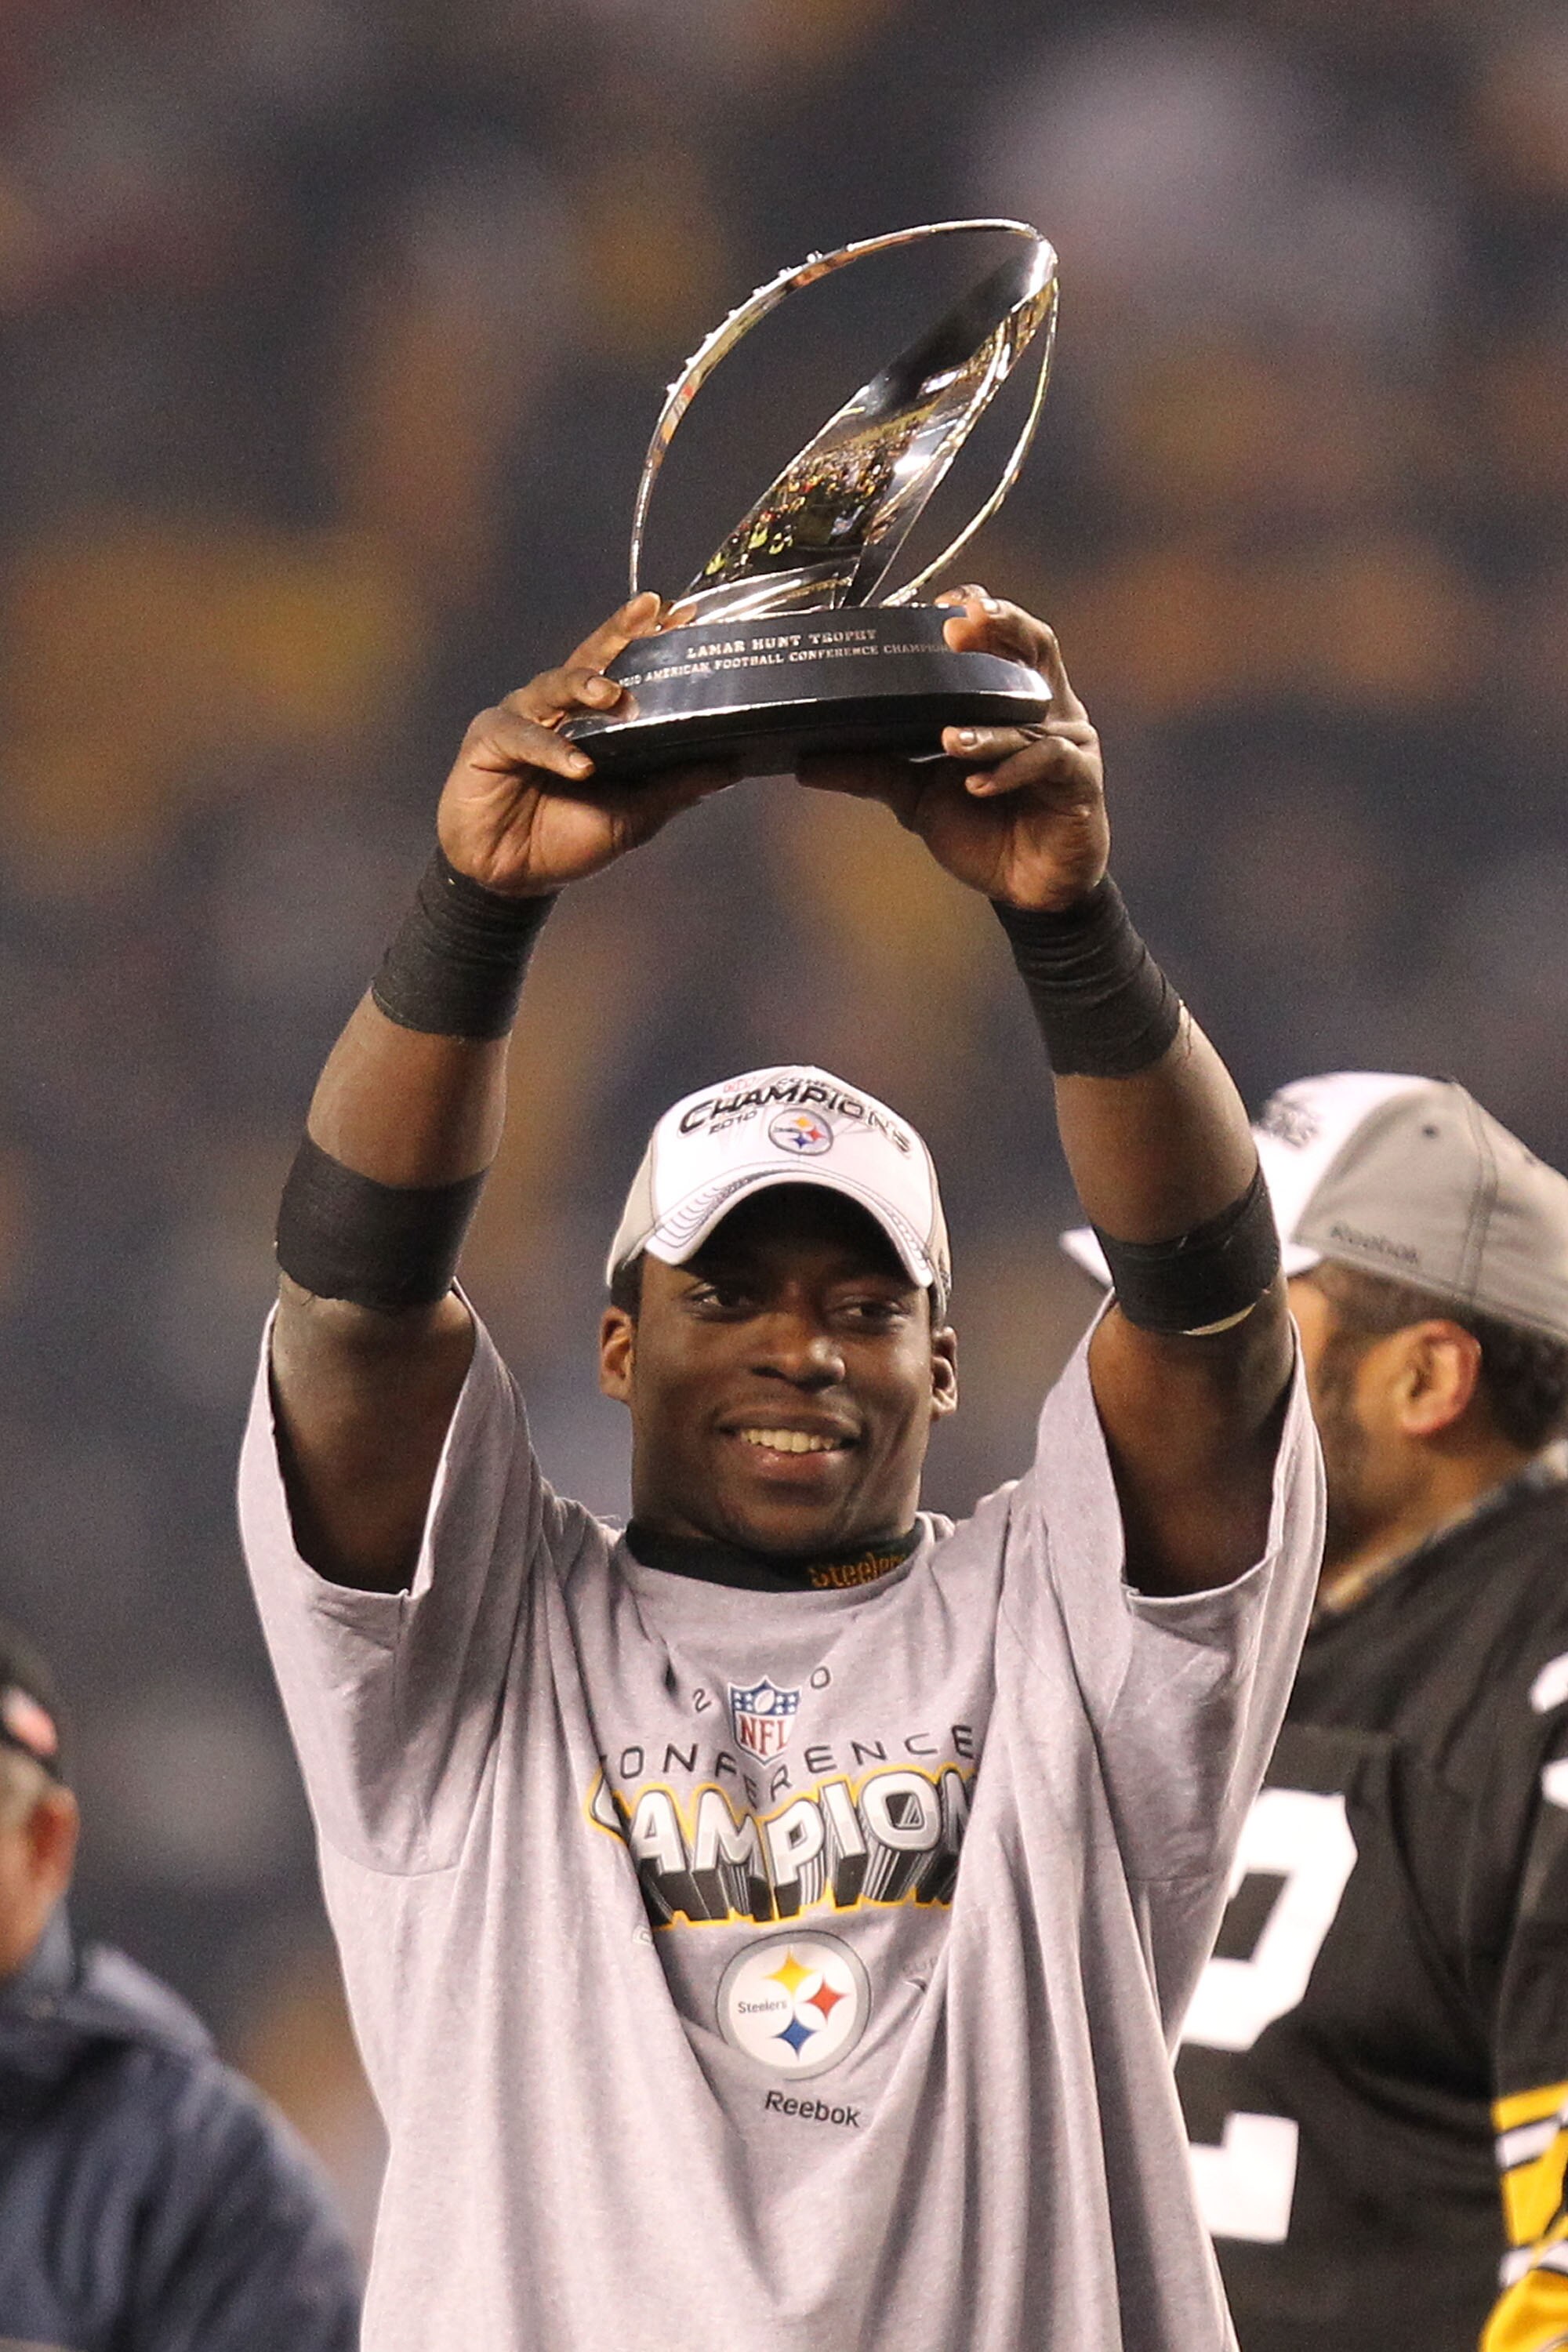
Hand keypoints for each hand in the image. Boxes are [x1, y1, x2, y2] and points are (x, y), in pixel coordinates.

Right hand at [437, 594, 735, 896]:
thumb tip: (733, 766)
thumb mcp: (634, 816)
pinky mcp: (488, 741)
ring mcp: (520, 718)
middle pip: (589, 659)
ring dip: (583, 686)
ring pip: (553, 687)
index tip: (681, 614)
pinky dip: (552, 750)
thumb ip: (676, 788)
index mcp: (590, 717)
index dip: (647, 639)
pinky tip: (579, 766)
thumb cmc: (567, 839)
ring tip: (612, 695)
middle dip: (619, 634)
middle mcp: (556, 708)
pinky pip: (523, 737)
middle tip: (649, 614)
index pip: (622, 667)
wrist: (512, 878)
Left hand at [796, 590, 1107, 911]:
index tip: (944, 604)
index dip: (982, 613)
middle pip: (1036, 648)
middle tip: (961, 627)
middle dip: (1003, 629)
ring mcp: (1068, 742)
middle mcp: (1045, 710)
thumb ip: (872, 771)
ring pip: (1029, 717)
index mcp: (1011, 700)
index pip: (1004, 639)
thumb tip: (806, 761)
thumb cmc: (983, 829)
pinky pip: (1046, 762)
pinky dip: (1008, 771)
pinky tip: (977, 784)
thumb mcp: (917, 794)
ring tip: (949, 740)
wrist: (1027, 889)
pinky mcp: (1080, 781)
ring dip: (986, 729)